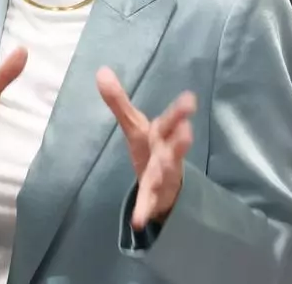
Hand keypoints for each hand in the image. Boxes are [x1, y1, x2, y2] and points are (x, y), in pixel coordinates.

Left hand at [96, 67, 196, 229]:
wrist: (164, 187)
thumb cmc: (150, 149)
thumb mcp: (133, 124)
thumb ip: (118, 100)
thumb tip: (101, 70)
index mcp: (160, 134)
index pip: (170, 120)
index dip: (179, 110)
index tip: (190, 98)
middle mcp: (166, 153)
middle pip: (174, 145)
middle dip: (180, 137)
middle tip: (187, 129)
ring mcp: (163, 175)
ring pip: (166, 171)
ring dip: (166, 169)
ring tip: (167, 167)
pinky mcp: (154, 195)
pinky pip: (149, 203)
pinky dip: (143, 210)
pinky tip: (137, 221)